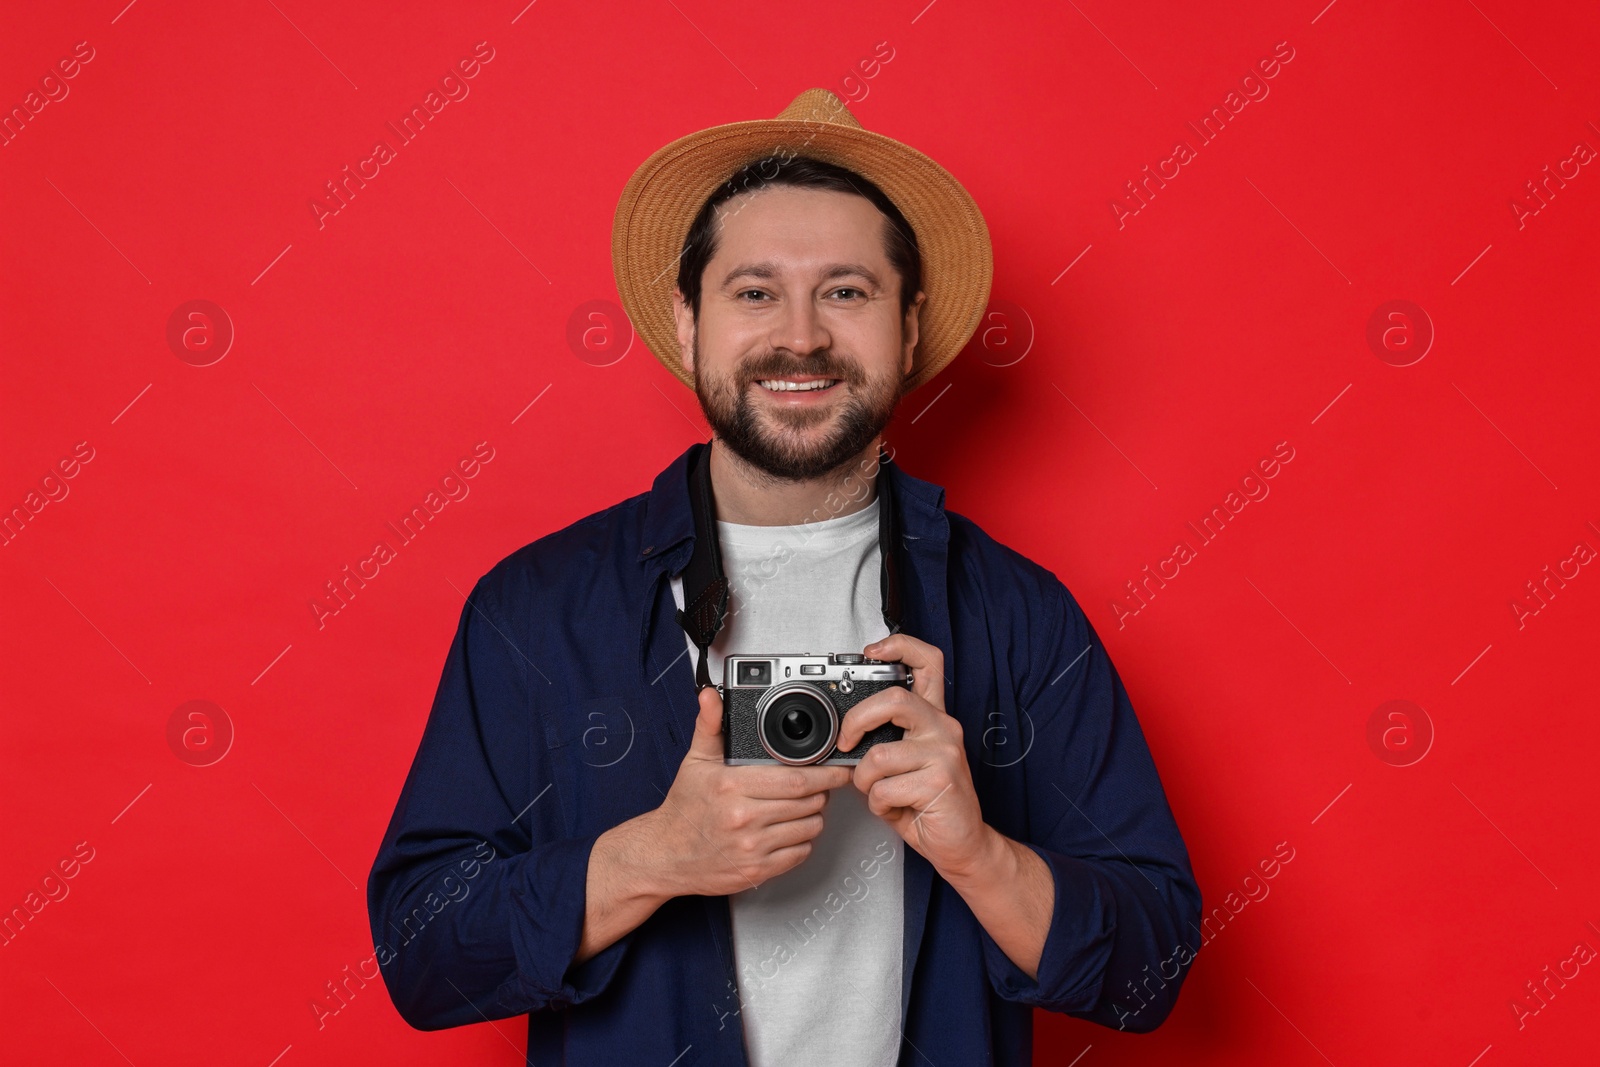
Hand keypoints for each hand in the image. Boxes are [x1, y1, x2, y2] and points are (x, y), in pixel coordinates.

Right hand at [644, 685, 852, 897]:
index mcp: (732, 786)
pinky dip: (802, 841)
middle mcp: (743, 818)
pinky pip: (800, 853)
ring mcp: (752, 847)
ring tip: (801, 807)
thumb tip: (710, 697)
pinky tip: (789, 830)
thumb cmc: (683, 810)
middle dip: (822, 792)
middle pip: (808, 802)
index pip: (796, 779)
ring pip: (809, 827)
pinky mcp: (757, 870)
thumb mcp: (695, 762)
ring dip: (814, 815)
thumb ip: (709, 726)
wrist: (665, 855)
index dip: (825, 773)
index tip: (837, 769)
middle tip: (819, 785)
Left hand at [835, 633, 995, 880]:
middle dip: (856, 721)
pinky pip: (884, 788)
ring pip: (878, 755)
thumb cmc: (929, 803)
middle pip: (894, 699)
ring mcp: (944, 753)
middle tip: (846, 742)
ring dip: (866, 782)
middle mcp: (942, 727)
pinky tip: (896, 807)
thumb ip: (884, 739)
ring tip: (881, 792)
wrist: (962, 843)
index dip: (899, 647)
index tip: (871, 652)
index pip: (927, 662)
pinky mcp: (940, 781)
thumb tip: (843, 733)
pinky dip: (879, 804)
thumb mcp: (905, 762)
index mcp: (933, 717)